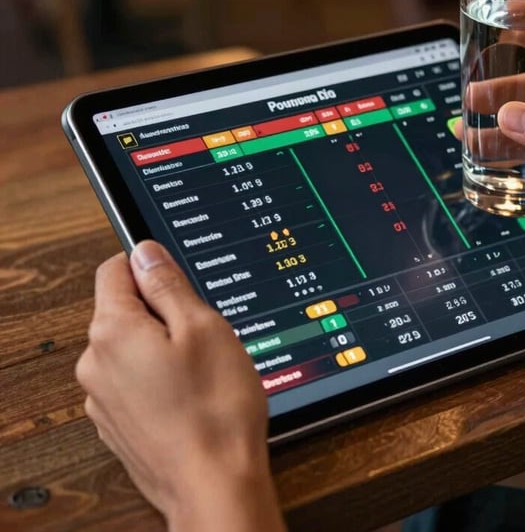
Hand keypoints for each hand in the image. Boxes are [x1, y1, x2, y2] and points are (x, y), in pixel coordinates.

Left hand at [76, 240, 285, 531]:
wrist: (215, 485)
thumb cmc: (215, 409)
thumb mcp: (203, 326)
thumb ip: (167, 284)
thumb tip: (145, 252)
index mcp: (113, 332)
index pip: (115, 269)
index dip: (150, 265)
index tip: (179, 278)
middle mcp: (95, 364)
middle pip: (123, 309)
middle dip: (162, 310)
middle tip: (204, 331)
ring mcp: (102, 399)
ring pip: (132, 346)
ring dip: (162, 345)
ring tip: (202, 368)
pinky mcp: (116, 424)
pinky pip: (134, 380)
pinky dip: (159, 376)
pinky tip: (191, 393)